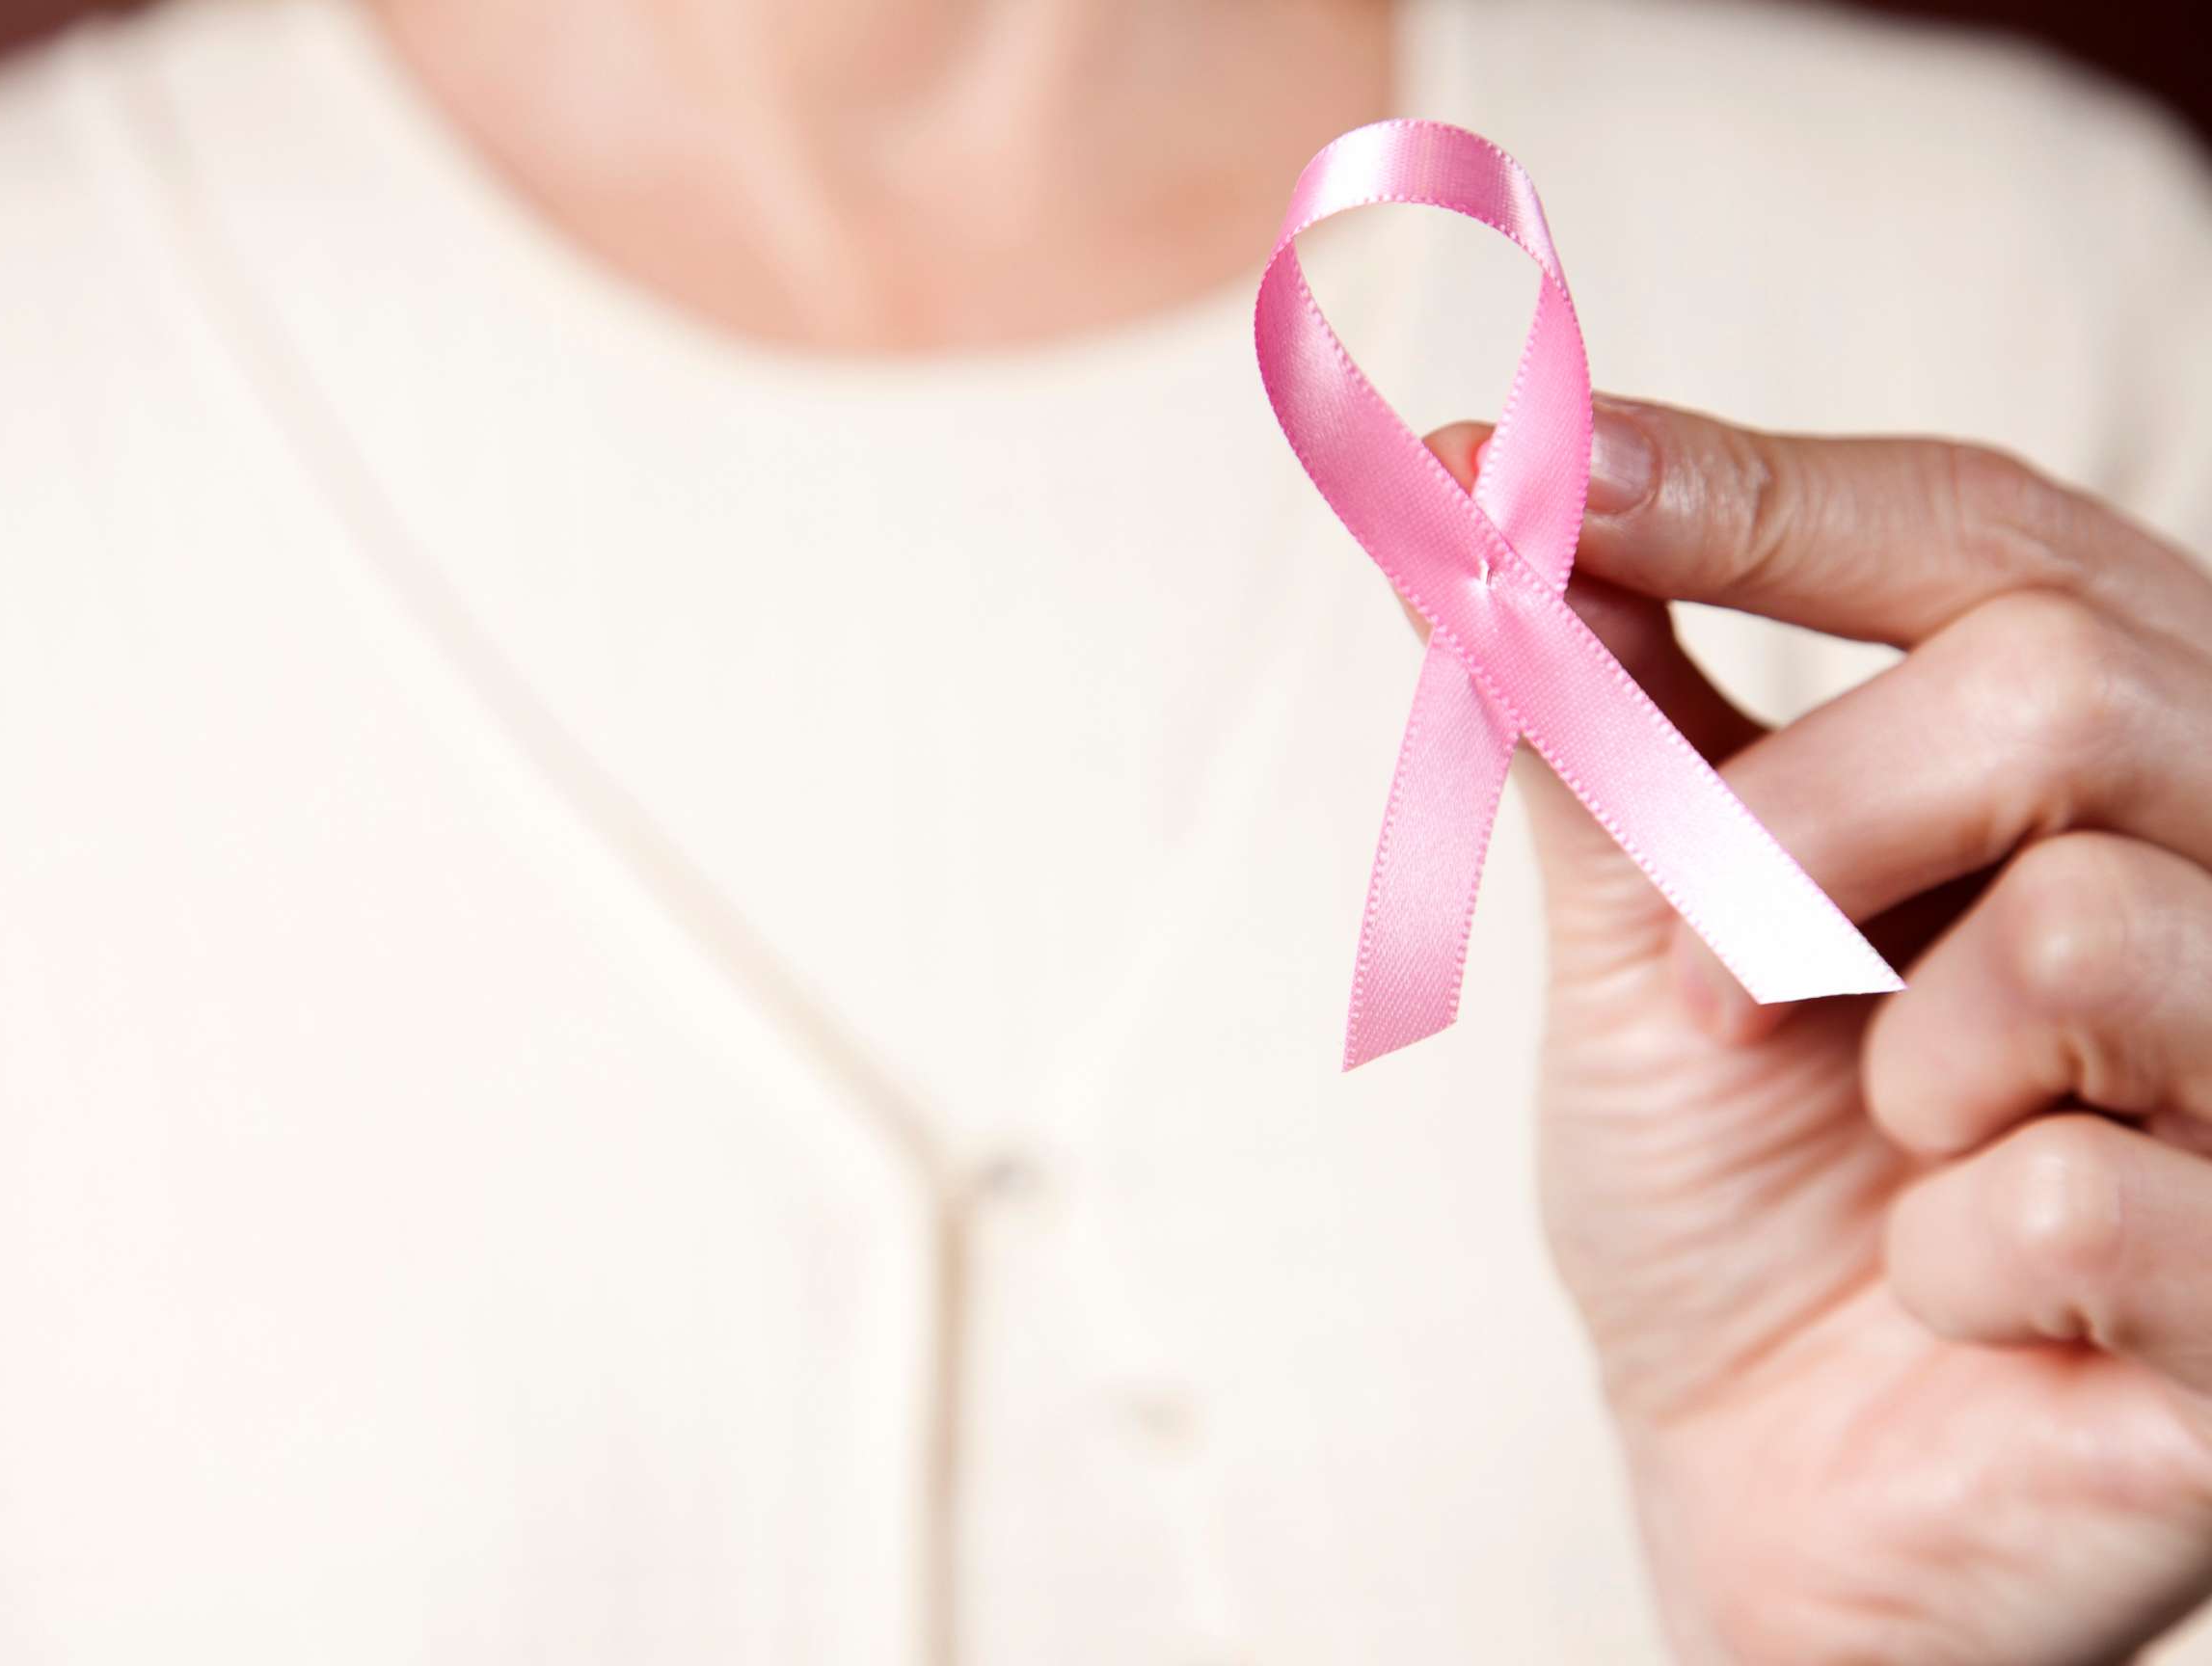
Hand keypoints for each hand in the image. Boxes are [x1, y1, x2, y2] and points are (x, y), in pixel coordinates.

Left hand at [1441, 398, 2211, 1663]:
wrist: (1759, 1483)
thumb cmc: (1728, 1185)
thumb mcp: (1644, 931)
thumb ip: (1596, 719)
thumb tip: (1467, 477)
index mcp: (2112, 756)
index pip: (1982, 534)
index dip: (1757, 492)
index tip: (1529, 469)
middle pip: (2067, 684)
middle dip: (1803, 829)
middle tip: (1706, 974)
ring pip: (2095, 931)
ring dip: (1886, 1063)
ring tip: (1880, 1148)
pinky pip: (2084, 1204)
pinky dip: (1943, 1262)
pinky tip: (1960, 1305)